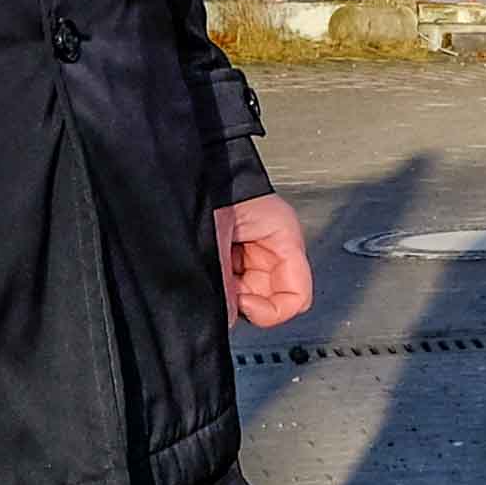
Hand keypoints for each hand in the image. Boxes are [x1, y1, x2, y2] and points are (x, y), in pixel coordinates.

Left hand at [216, 192, 312, 328]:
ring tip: (210, 268)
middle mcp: (272, 244)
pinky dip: (219, 281)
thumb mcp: (216, 238)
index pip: (297, 297)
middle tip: (221, 286)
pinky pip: (233, 279)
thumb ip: (223, 284)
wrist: (188, 163)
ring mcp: (252, 247)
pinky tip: (206, 265)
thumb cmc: (208, 182)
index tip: (243, 303)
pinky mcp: (233, 248)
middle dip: (244, 299)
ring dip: (229, 290)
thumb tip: (225, 321)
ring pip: (249, 291)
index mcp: (284, 235)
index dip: (271, 311)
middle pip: (271, 297)